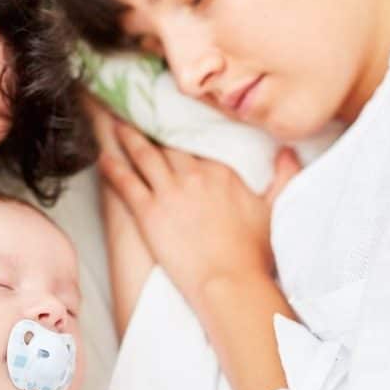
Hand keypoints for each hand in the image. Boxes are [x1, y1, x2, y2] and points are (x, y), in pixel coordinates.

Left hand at [99, 121, 300, 305]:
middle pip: (166, 142)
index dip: (179, 128)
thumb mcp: (276, 209)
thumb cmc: (252, 253)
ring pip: (143, 155)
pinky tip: (101, 156)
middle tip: (133, 107)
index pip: (195, 141)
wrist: (229, 282)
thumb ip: (284, 175)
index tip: (168, 115)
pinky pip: (126, 183)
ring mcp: (169, 193)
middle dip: (149, 123)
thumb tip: (288, 151)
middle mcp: (193, 175)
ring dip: (126, 137)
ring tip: (114, 123)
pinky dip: (112, 168)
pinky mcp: (149, 213)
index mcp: (221, 171)